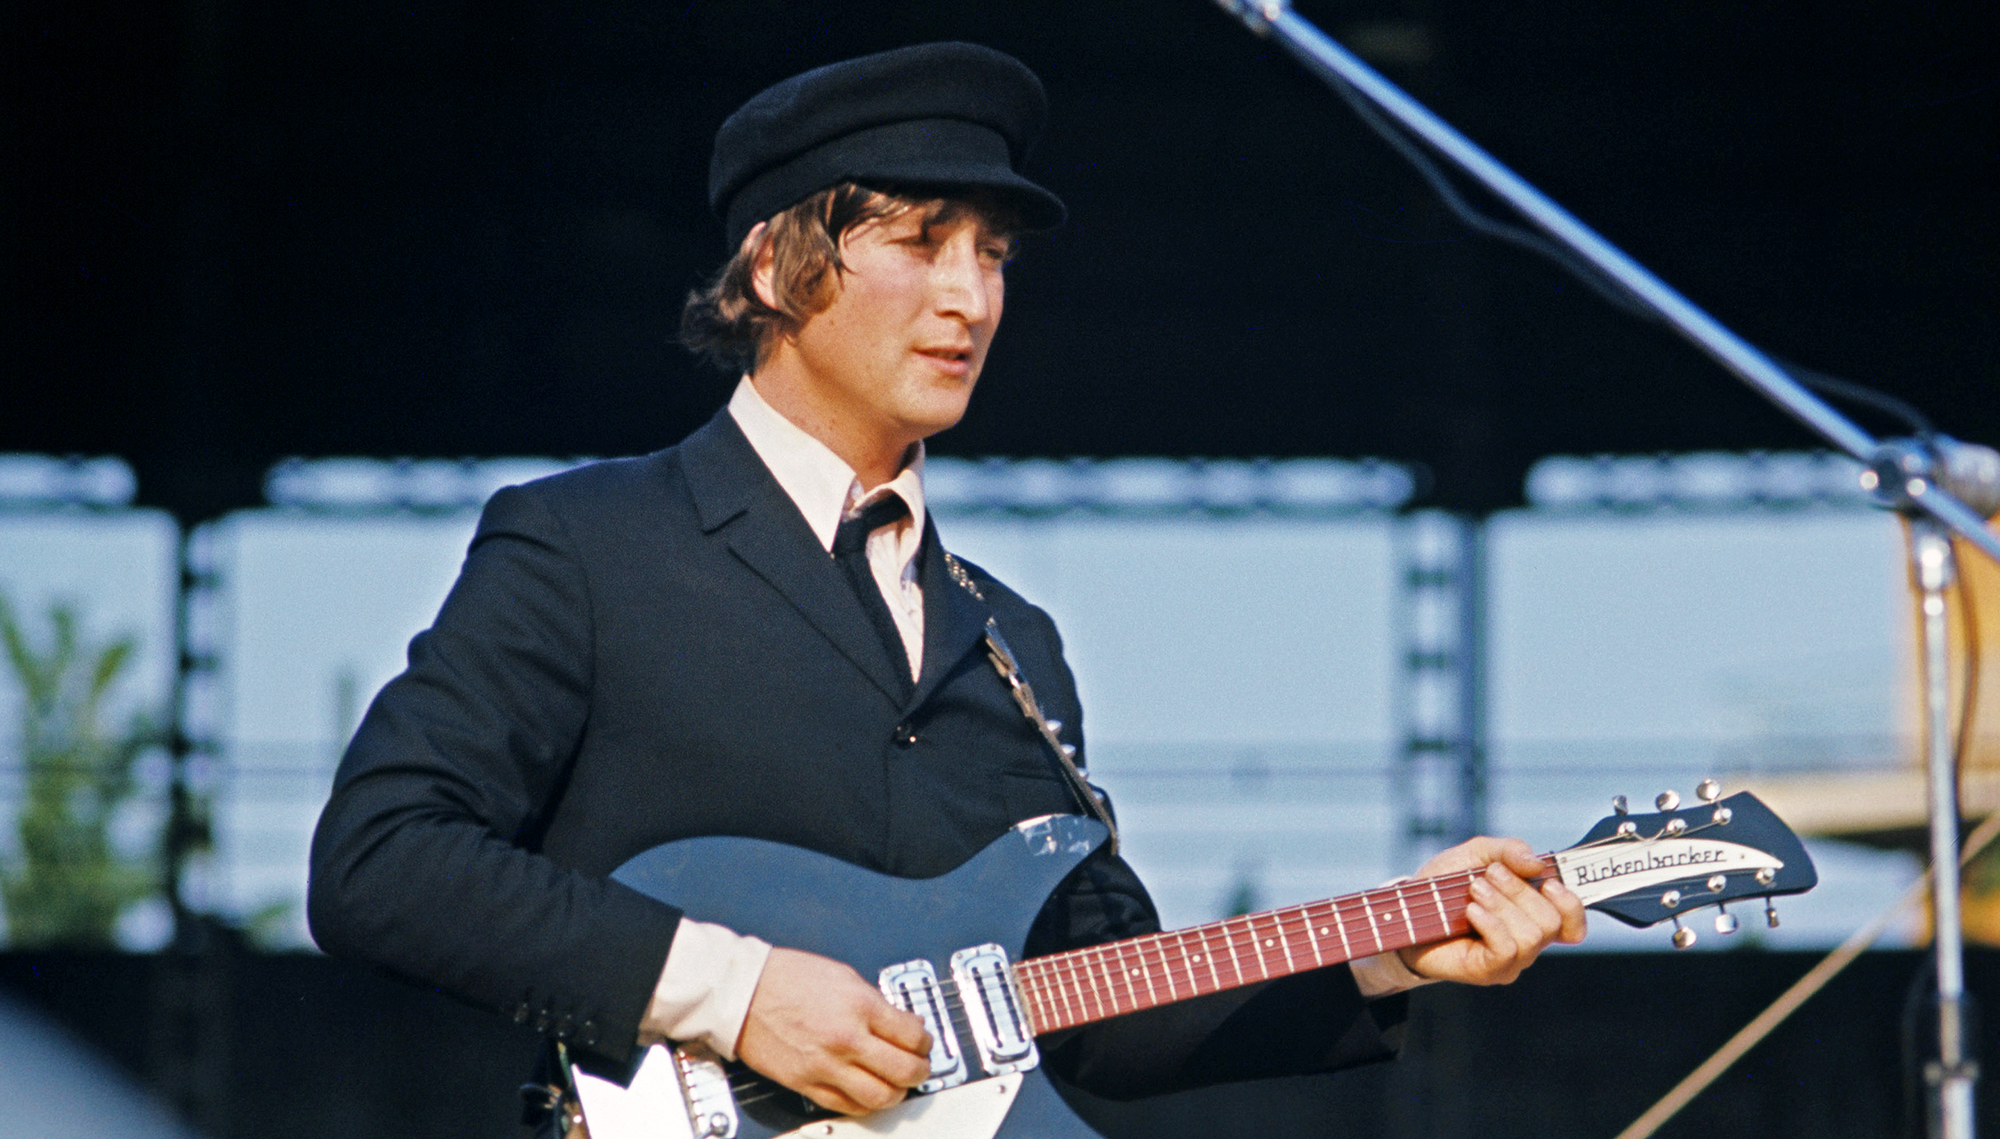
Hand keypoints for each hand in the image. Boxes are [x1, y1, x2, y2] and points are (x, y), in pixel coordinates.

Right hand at [735, 947, 933, 1114]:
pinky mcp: (806, 1083)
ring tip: (897, 1083)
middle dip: (920, 1070)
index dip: (926, 1040)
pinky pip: (848, 1106)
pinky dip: (866, 1104)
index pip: (913, 1035)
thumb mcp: (842, 975)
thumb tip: (899, 1022)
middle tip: (920, 1065)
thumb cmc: (784, 977)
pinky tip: (868, 1092)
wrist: (740, 991)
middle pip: (905, 1070)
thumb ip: (874, 1002)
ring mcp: (826, 1065)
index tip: (923, 1040)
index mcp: (860, 1006)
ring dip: (897, 1093)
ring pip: (880, 1096)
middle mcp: (846, 1039)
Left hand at [1395, 837, 1585, 985]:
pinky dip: (1490, 923)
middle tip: (1487, 877)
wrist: (1406, 912)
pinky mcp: (1489, 971)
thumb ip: (1508, 850)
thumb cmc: (1443, 886)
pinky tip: (1471, 912)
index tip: (1546, 881)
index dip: (1570, 903)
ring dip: (1501, 904)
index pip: (1573, 922)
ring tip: (1473, 891)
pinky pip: (1507, 948)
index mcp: (1532, 915)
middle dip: (1519, 891)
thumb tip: (1537, 862)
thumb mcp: (1475, 855)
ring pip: (1531, 935)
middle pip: (1551, 921)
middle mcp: (1528, 942)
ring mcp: (1511, 961)